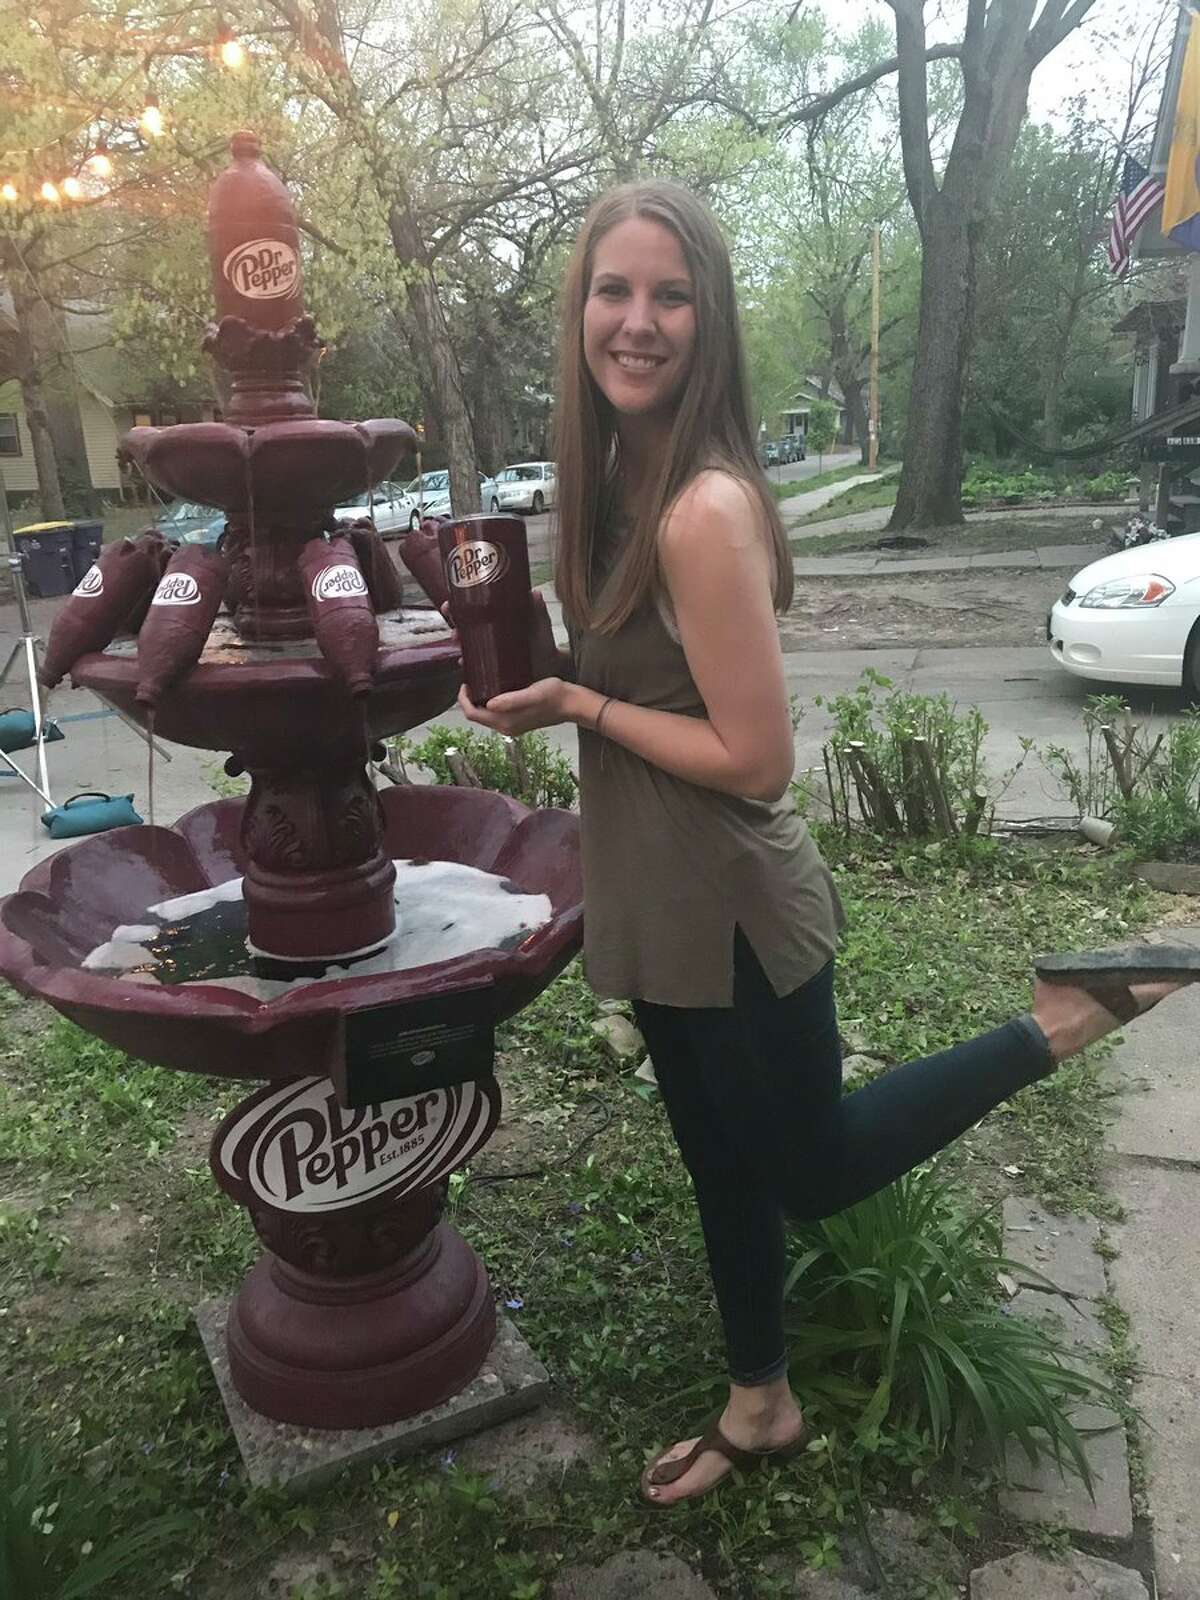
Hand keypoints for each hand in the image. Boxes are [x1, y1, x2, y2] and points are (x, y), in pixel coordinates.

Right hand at [443, 590, 562, 679]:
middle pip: (465, 625)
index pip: (474, 608)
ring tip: (459, 644)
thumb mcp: (540, 624)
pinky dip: (467, 663)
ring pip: (467, 644)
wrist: (551, 668)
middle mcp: (491, 633)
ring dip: (459, 643)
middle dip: (455, 625)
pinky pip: (474, 664)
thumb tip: (535, 593)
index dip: (458, 606)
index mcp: (499, 618)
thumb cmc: (544, 644)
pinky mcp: (491, 666)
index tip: (449, 605)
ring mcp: (489, 650)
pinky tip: (465, 663)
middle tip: (455, 629)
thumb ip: (538, 611)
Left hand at [458, 678, 570, 735]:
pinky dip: (488, 701)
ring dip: (478, 700)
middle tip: (470, 678)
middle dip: (468, 699)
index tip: (465, 682)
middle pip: (477, 715)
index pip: (472, 714)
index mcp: (505, 722)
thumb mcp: (531, 694)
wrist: (572, 704)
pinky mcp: (517, 720)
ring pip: (485, 714)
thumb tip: (489, 704)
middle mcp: (505, 727)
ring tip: (479, 681)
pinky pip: (495, 713)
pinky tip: (493, 688)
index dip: (463, 699)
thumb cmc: (554, 696)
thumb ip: (511, 700)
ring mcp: (511, 725)